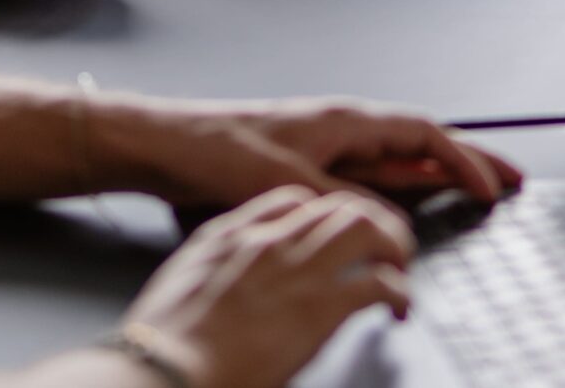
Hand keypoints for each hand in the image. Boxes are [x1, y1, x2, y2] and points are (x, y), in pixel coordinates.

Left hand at [100, 95, 520, 212]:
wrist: (169, 145)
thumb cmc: (216, 152)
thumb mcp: (286, 183)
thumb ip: (342, 202)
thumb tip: (388, 223)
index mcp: (344, 120)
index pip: (422, 132)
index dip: (463, 158)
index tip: (493, 186)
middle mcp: (342, 125)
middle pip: (422, 139)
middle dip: (470, 157)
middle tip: (512, 178)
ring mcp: (329, 141)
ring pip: (401, 152)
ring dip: (442, 167)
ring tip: (478, 183)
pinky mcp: (312, 159)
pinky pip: (375, 167)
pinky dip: (407, 177)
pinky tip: (414, 191)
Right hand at [120, 187, 415, 387]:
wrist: (166, 368)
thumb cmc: (164, 343)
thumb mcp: (180, 288)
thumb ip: (213, 276)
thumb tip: (229, 293)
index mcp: (229, 235)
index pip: (290, 197)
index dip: (322, 211)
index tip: (332, 231)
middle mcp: (268, 241)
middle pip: (336, 203)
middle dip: (367, 222)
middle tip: (382, 247)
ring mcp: (297, 270)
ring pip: (367, 227)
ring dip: (392, 247)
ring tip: (400, 269)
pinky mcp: (322, 307)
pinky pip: (380, 283)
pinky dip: (400, 293)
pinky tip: (399, 308)